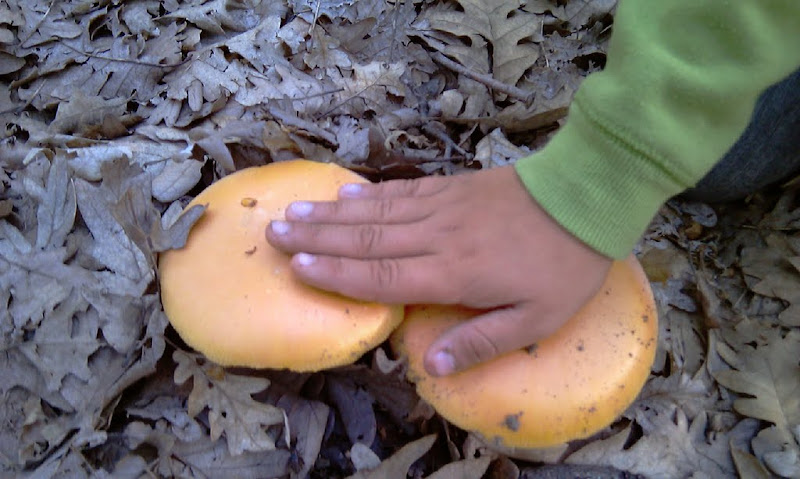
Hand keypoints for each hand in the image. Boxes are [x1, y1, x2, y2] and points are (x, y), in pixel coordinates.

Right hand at [265, 166, 611, 375]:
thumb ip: (481, 341)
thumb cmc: (564, 265)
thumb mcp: (535, 319)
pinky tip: (348, 193)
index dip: (336, 273)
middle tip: (273, 232)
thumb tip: (432, 364)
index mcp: (453, 273)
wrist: (586, 197)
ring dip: (333, 213)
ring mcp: (443, 206)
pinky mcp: (454, 186)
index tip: (295, 265)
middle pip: (366, 239)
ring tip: (295, 211)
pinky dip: (371, 193)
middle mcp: (438, 237)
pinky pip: (403, 191)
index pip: (381, 275)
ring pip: (377, 211)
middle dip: (317, 237)